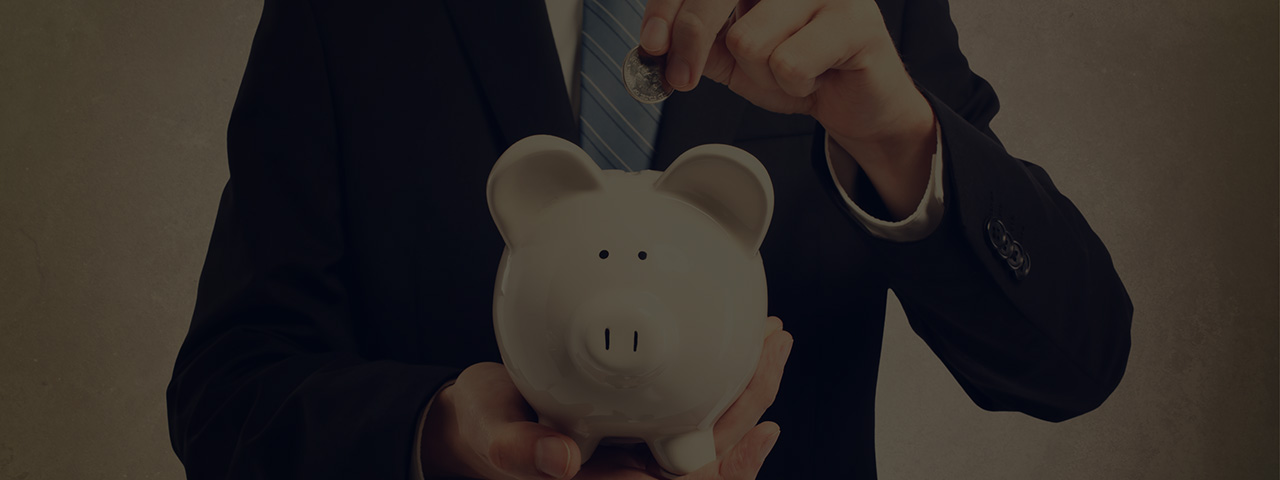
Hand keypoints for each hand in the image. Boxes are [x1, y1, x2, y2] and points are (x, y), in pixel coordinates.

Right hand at [420, 317, 792, 479]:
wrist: (472, 416)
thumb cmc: (480, 434)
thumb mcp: (493, 440)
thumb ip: (521, 451)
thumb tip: (560, 460)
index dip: (731, 467)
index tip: (761, 431)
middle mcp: (635, 467)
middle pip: (712, 451)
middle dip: (751, 405)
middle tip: (774, 349)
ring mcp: (640, 442)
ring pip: (709, 425)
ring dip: (744, 386)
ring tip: (769, 340)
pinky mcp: (637, 414)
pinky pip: (690, 401)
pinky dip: (717, 375)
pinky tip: (735, 346)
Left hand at [641, 0, 936, 217]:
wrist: (857, 102)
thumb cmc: (800, 69)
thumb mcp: (734, 57)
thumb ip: (697, 43)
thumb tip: (654, 45)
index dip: (667, 8)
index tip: (651, 42)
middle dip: (691, 41)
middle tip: (682, 78)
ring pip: (750, 40)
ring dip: (762, 74)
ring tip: (789, 71)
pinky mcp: (856, 19)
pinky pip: (790, 64)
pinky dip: (794, 85)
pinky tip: (815, 76)